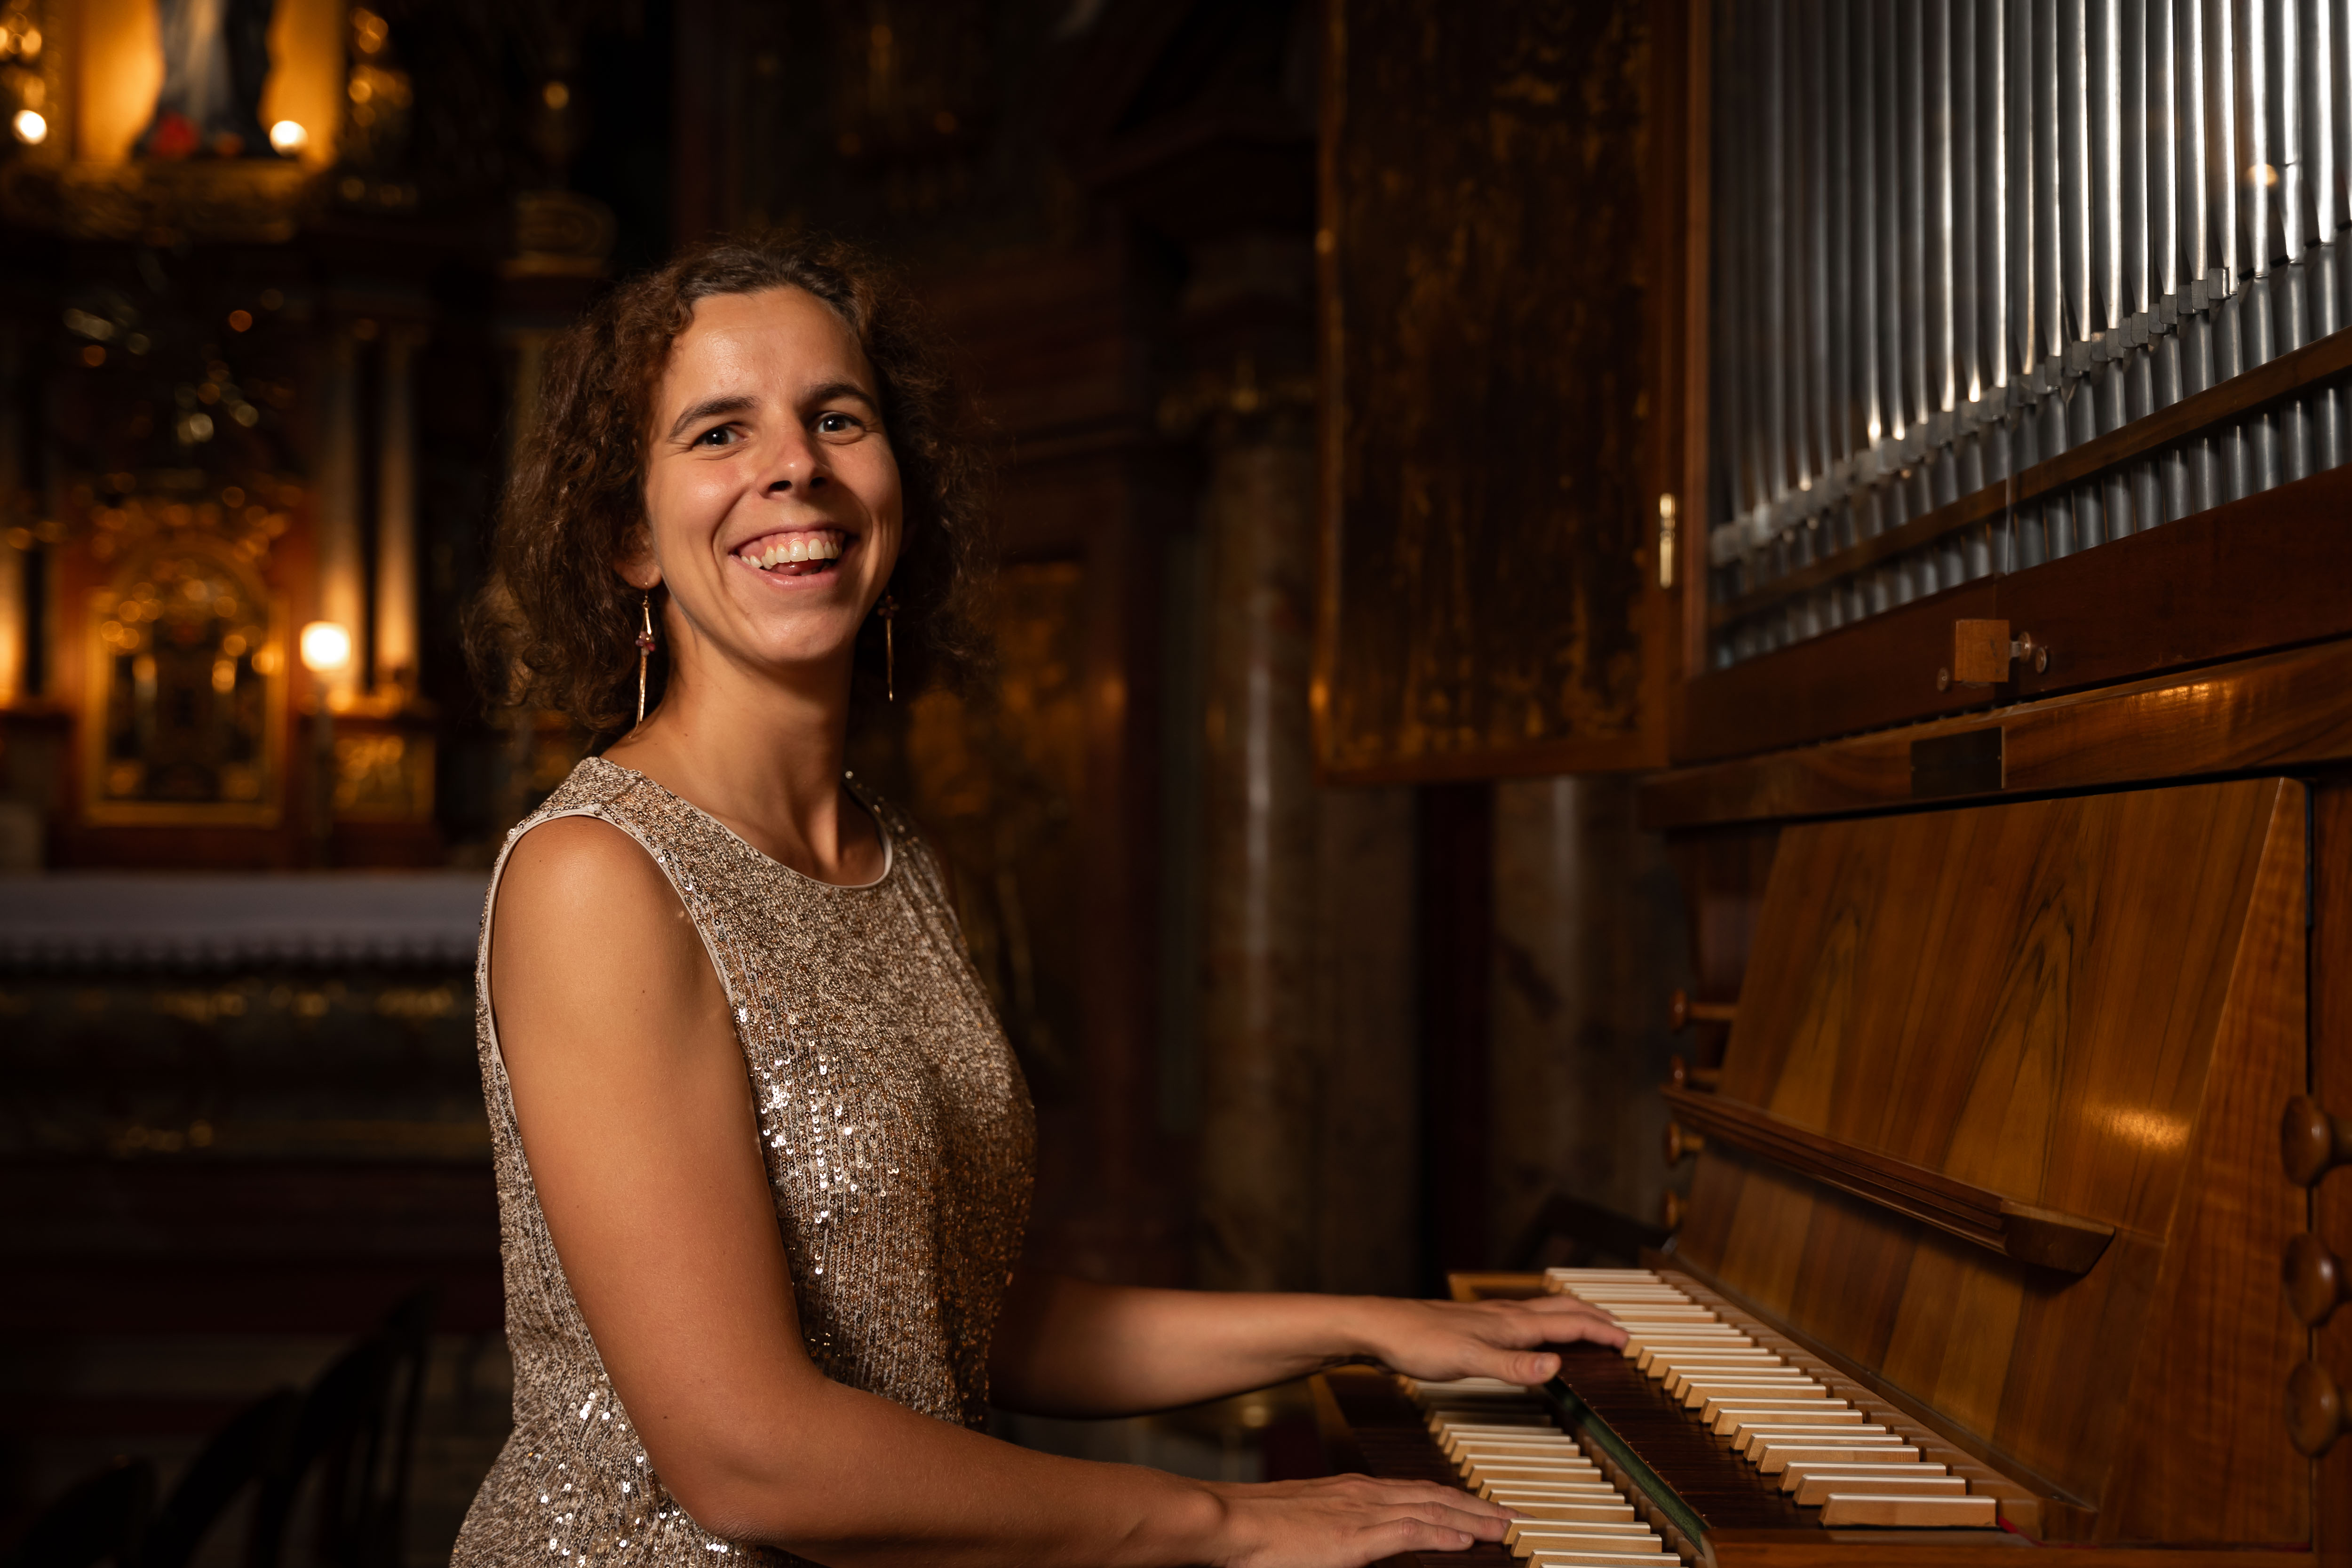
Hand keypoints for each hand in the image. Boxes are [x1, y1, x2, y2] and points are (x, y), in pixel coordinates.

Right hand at [1204, 1474, 1514, 1567]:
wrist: (1227, 1520)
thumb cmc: (1256, 1529)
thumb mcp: (1307, 1525)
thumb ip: (1338, 1531)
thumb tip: (1350, 1543)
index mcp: (1352, 1493)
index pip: (1415, 1493)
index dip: (1451, 1500)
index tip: (1478, 1509)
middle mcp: (1362, 1495)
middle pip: (1433, 1497)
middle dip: (1475, 1507)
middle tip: (1509, 1516)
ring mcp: (1359, 1513)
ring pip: (1430, 1510)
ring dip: (1472, 1518)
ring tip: (1504, 1527)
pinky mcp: (1353, 1536)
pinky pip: (1409, 1532)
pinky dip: (1442, 1533)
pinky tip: (1466, 1540)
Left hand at [1347, 1295, 1627, 1385]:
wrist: (1378, 1327)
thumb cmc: (1418, 1343)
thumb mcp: (1468, 1361)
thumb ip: (1513, 1367)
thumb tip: (1558, 1366)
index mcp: (1510, 1324)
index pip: (1568, 1323)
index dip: (1601, 1331)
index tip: (1628, 1340)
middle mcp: (1503, 1314)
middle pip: (1560, 1309)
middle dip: (1593, 1316)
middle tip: (1618, 1328)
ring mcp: (1487, 1317)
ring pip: (1540, 1310)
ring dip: (1569, 1315)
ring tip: (1586, 1323)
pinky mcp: (1472, 1323)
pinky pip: (1521, 1318)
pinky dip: (1542, 1322)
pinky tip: (1529, 1331)